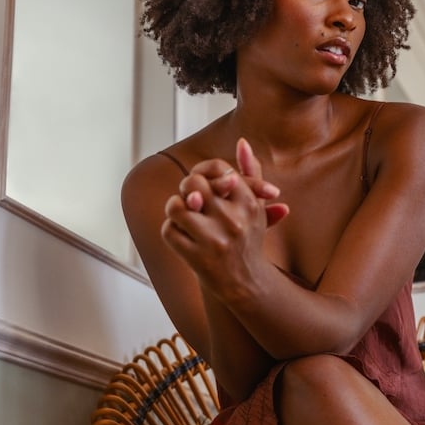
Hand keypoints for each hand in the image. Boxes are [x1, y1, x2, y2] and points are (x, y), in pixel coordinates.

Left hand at [161, 139, 287, 293]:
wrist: (247, 283)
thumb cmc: (248, 237)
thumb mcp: (256, 204)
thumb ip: (250, 171)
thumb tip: (242, 141)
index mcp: (248, 202)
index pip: (217, 169)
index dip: (203, 171)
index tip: (202, 182)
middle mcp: (233, 220)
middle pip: (193, 183)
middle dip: (186, 188)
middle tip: (190, 198)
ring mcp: (214, 240)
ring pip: (176, 206)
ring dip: (175, 209)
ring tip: (183, 215)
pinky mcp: (197, 258)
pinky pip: (169, 231)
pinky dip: (170, 231)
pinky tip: (181, 235)